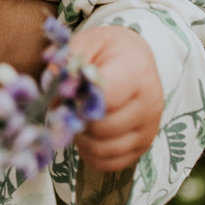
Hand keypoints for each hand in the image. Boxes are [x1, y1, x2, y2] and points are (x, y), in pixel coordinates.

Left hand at [69, 25, 164, 173]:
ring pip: (103, 149)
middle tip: (68, 106)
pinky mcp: (143, 146)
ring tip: (77, 118)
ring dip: (81, 138)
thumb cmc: (107, 50)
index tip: (68, 93)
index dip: (78, 100)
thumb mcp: (87, 41)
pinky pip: (110, 163)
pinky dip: (92, 154)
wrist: (135, 58)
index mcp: (136, 73)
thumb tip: (55, 84)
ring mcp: (149, 128)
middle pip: (101, 127)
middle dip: (77, 120)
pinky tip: (88, 134)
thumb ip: (68, 61)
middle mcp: (149, 104)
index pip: (104, 98)